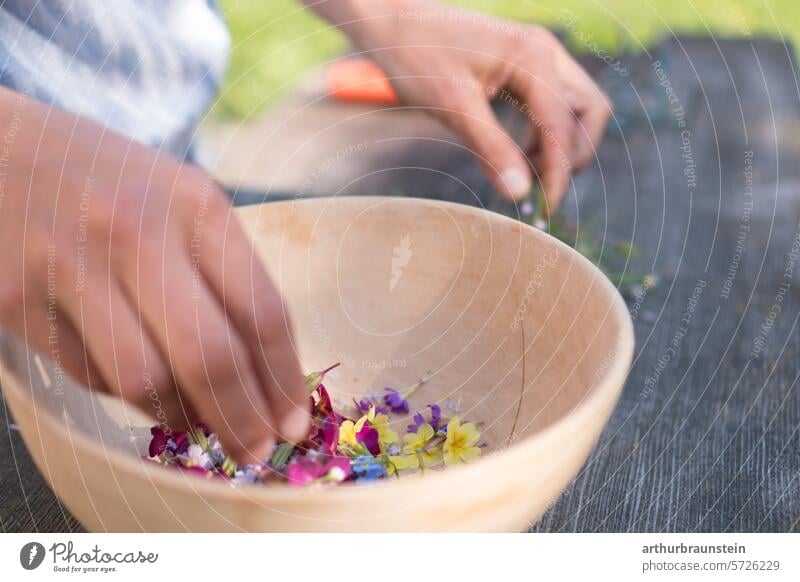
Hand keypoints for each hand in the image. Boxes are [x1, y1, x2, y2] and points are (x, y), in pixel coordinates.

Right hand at [0, 87, 306, 462]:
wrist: (0, 148)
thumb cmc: (111, 181)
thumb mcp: (183, 200)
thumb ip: (225, 274)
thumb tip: (264, 374)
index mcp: (196, 204)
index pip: (261, 311)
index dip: (283, 380)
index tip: (294, 422)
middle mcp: (137, 232)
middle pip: (210, 357)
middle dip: (242, 420)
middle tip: (255, 451)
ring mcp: (71, 265)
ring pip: (145, 381)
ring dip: (182, 417)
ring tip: (198, 422)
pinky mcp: (16, 299)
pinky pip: (90, 375)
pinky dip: (126, 394)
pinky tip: (141, 384)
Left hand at [308, 0, 612, 213]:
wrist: (391, 22)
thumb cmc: (417, 57)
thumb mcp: (453, 108)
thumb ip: (490, 149)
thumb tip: (520, 193)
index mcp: (533, 58)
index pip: (562, 126)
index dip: (558, 172)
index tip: (545, 208)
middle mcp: (544, 52)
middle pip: (588, 111)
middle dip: (573, 154)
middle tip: (542, 187)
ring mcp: (537, 55)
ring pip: (576, 106)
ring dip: (561, 144)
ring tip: (526, 172)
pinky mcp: (524, 64)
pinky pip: (553, 102)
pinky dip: (545, 131)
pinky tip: (518, 152)